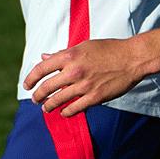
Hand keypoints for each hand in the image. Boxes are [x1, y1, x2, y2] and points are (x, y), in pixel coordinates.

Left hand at [22, 39, 148, 116]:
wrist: (132, 58)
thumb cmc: (109, 49)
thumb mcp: (84, 46)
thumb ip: (63, 53)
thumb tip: (44, 56)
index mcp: (69, 55)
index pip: (41, 68)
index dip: (30, 78)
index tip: (27, 85)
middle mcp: (74, 71)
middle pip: (46, 87)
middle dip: (37, 96)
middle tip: (35, 99)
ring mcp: (83, 86)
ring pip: (57, 100)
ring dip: (49, 106)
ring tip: (46, 108)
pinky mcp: (94, 98)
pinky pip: (73, 109)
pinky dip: (65, 112)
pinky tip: (64, 112)